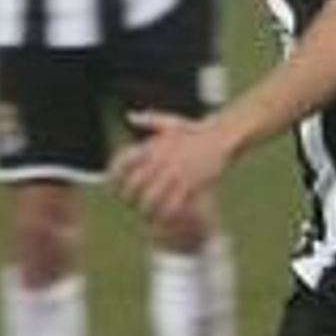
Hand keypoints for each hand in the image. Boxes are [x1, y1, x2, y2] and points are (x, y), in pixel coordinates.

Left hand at [112, 110, 229, 222]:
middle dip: (129, 198)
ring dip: (146, 210)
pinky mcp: (191, 182)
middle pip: (134, 184)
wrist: (222, 136)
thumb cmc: (196, 132)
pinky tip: (164, 219)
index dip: (115, 177)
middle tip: (130, 205)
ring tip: (145, 216)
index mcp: (153, 145)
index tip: (113, 187)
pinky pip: (174, 204)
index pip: (124, 162)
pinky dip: (166, 214)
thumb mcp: (171, 122)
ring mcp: (175, 171)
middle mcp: (160, 158)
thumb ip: (150, 119)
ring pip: (151, 198)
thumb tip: (129, 116)